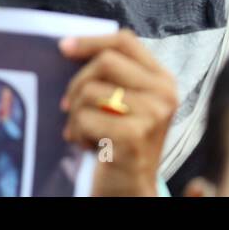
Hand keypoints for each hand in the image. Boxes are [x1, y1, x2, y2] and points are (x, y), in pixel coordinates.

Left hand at [59, 29, 176, 196]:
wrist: (131, 188)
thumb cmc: (119, 142)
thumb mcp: (125, 103)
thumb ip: (112, 76)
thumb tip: (70, 46)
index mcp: (163, 78)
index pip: (126, 40)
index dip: (92, 41)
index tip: (63, 47)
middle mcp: (164, 92)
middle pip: (106, 61)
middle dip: (77, 83)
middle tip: (68, 106)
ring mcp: (153, 114)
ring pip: (91, 90)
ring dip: (76, 114)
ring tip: (83, 132)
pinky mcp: (134, 135)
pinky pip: (86, 118)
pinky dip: (78, 133)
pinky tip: (88, 146)